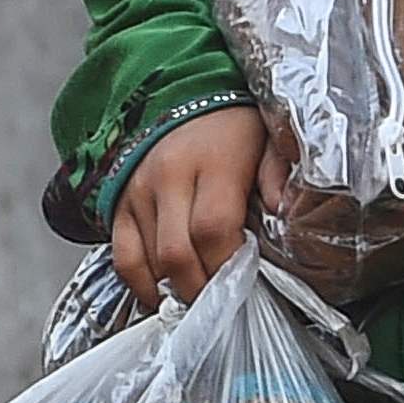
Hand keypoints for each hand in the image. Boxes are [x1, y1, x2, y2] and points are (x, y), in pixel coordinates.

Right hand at [107, 108, 281, 308]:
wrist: (184, 95)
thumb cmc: (236, 127)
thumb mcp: (270, 140)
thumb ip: (278, 175)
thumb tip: (284, 212)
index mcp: (212, 163)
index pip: (213, 228)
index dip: (228, 266)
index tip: (246, 287)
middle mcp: (167, 178)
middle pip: (176, 253)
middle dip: (202, 290)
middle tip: (225, 306)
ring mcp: (137, 192)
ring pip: (148, 260)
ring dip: (176, 290)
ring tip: (203, 302)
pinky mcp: (118, 203)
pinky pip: (122, 256)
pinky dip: (141, 284)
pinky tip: (163, 296)